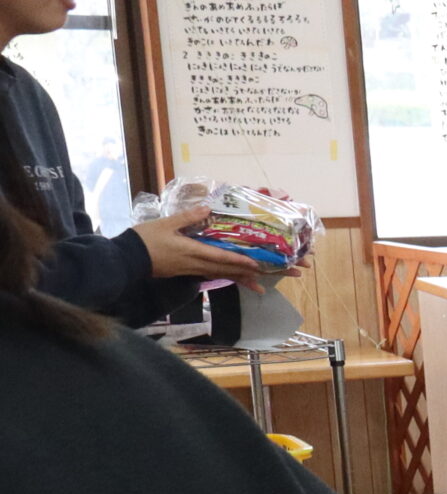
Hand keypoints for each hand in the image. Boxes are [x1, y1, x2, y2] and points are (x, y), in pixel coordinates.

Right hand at [131, 205, 270, 280]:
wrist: (127, 259)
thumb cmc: (145, 240)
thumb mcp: (165, 223)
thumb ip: (187, 217)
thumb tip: (208, 208)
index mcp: (193, 252)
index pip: (221, 257)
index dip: (240, 260)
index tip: (258, 263)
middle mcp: (197, 264)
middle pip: (228, 269)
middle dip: (251, 273)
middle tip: (271, 274)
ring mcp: (193, 270)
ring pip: (222, 275)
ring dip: (242, 278)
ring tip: (261, 286)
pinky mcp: (188, 272)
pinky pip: (212, 275)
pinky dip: (226, 277)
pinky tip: (236, 279)